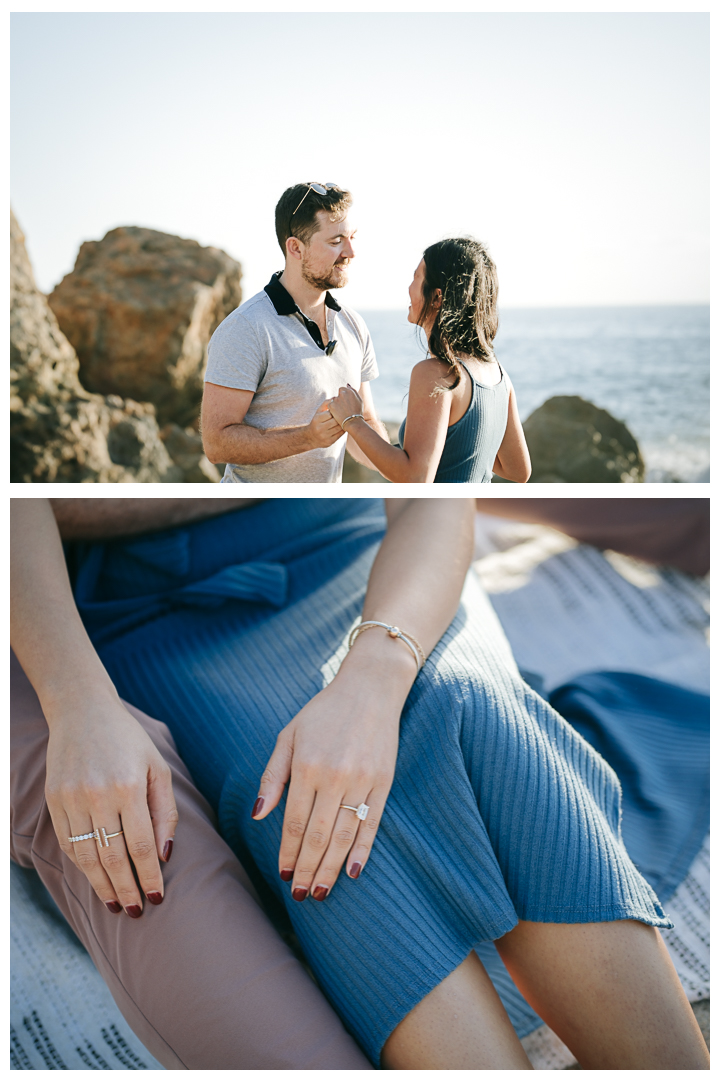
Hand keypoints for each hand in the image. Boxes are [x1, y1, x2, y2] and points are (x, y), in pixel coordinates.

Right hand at [45, 693, 177, 917]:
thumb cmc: (129, 741)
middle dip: (127, 889)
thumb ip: (164, 812)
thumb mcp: (157, 768)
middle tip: (137, 911)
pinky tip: (95, 877)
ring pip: (86, 856)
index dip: (149, 876)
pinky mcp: (54, 799)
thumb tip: (165, 855)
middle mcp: (97, 795)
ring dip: (102, 885)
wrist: (83, 712)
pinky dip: (82, 865)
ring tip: (116, 903)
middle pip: (112, 857)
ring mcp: (70, 799)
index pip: (140, 845)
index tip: (158, 897)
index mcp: (127, 786)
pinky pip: (68, 843)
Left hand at [251, 645, 415, 901]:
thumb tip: (258, 816)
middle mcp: (334, 777)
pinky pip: (371, 824)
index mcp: (306, 767)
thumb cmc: (322, 713)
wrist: (370, 689)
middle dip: (307, 870)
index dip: (287, 854)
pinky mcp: (383, 782)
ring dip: (331, 868)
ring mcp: (362, 781)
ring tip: (322, 892)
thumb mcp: (287, 736)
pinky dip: (362, 851)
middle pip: (317, 837)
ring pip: (343, 836)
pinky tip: (352, 872)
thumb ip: (272, 777)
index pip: (293, 823)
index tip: (283, 876)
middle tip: (301, 896)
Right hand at [306, 400, 344, 447]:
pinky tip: (345, 426)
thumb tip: (335, 398)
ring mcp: (324, 436)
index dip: (335, 411)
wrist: (311, 437)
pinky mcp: (329, 442)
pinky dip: (343, 430)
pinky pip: (339, 435)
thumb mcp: (318, 412)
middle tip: (345, 415)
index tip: (338, 410)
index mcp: (316, 419)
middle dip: (340, 418)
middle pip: (335, 421)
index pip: (329, 413)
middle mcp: (319, 428)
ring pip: (338, 428)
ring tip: (346, 420)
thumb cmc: (317, 421)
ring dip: (343, 423)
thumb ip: (325, 404)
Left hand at [328, 384, 362, 426]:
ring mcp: (336, 399)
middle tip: (343, 407)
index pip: (342, 389)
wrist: (353, 422)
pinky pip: (330, 405)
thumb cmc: (357, 411)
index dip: (343, 396)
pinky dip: (333, 409)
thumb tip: (347, 384)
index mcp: (349, 391)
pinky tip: (338, 413)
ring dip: (336, 404)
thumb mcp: (359, 400)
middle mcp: (342, 393)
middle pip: (338, 394)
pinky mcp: (331, 405)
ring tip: (341, 411)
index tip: (345, 402)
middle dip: (339, 399)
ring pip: (334, 400)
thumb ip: (353, 390)